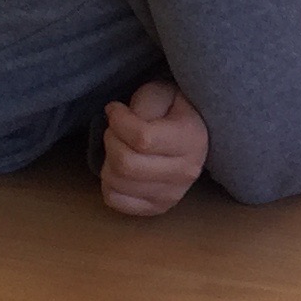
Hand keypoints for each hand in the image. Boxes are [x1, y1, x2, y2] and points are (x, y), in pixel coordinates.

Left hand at [101, 81, 208, 215]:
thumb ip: (143, 103)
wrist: (193, 133)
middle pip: (126, 164)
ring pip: (117, 182)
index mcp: (191, 139)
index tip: (114, 109)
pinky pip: (116, 200)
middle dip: (110, 140)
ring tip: (118, 147)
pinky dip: (109, 183)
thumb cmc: (173, 109)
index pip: (142, 138)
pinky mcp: (158, 207)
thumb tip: (120, 120)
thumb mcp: (162, 93)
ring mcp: (172, 194)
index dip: (118, 121)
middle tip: (114, 129)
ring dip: (107, 160)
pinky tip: (118, 168)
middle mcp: (185, 172)